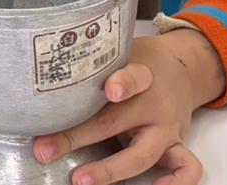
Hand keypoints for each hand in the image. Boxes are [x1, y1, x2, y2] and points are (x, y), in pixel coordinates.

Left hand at [33, 29, 225, 184]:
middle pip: (117, 121)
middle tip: (45, 148)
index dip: (124, 83)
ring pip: (144, 154)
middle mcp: (154, 103)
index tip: (108, 90)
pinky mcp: (177, 145)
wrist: (184, 68)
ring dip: (110, 170)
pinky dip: (175, 184)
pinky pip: (187, 169)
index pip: (135, 76)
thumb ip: (93, 66)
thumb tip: (39, 80)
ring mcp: (167, 128)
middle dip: (77, 136)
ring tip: (81, 179)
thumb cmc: (141, 64)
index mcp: (142, 74)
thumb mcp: (122, 54)